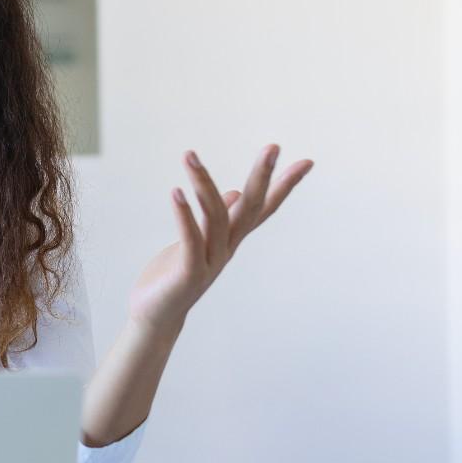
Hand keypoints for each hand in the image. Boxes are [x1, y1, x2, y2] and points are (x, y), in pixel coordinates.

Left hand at [126, 144, 313, 330]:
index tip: (307, 161)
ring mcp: (211, 261)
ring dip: (204, 183)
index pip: (263, 208)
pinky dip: (185, 215)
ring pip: (216, 217)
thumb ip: (217, 219)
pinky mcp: (190, 273)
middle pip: (251, 209)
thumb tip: (233, 194)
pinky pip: (191, 239)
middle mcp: (226, 248)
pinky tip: (177, 192)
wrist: (155, 316)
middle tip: (273, 146)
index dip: (284, 186)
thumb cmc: (173, 276)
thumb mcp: (197, 241)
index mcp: (230, 239)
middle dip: (262, 177)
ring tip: (189, 156)